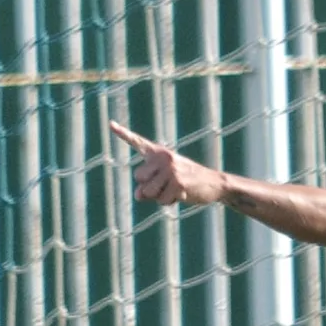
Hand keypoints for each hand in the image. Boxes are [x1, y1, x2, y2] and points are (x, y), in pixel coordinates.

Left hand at [110, 121, 228, 205]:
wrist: (214, 184)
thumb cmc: (187, 182)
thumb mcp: (164, 183)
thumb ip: (147, 188)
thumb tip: (138, 195)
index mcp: (159, 153)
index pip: (138, 142)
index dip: (123, 133)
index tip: (110, 124)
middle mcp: (164, 157)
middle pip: (138, 178)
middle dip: (149, 188)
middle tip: (168, 185)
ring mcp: (171, 169)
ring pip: (148, 192)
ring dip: (159, 197)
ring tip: (175, 190)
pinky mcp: (178, 181)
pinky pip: (162, 201)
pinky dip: (170, 202)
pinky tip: (182, 194)